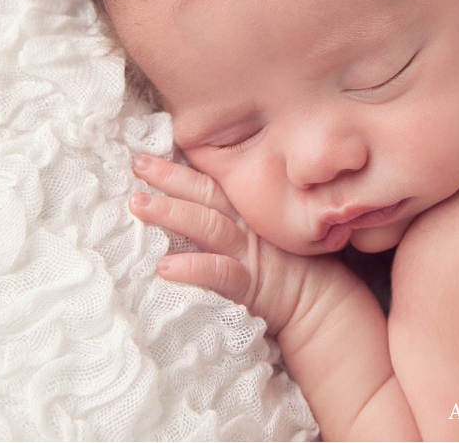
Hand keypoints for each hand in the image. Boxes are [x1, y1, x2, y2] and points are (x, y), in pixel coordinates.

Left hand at [128, 153, 331, 334]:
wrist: (321, 303)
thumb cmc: (287, 269)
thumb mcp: (258, 235)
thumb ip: (227, 218)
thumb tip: (182, 209)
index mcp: (245, 211)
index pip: (210, 181)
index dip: (179, 166)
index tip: (146, 154)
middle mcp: (245, 225)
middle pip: (204, 192)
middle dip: (170, 176)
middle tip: (137, 164)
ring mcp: (247, 252)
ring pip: (206, 224)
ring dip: (171, 212)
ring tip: (138, 205)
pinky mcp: (250, 283)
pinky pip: (218, 272)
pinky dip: (192, 267)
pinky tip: (164, 267)